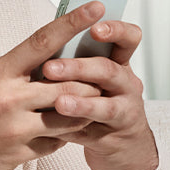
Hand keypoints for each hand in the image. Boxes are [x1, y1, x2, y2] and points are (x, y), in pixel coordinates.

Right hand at [0, 2, 108, 169]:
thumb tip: (23, 59)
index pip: (41, 41)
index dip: (72, 22)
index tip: (96, 7)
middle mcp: (8, 100)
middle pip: (68, 83)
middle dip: (88, 79)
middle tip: (98, 76)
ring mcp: (16, 130)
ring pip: (70, 115)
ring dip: (81, 109)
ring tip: (83, 105)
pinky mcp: (19, 155)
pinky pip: (54, 142)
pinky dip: (58, 136)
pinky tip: (50, 132)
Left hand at [40, 18, 157, 169]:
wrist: (121, 141)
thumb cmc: (99, 97)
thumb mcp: (93, 74)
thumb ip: (76, 58)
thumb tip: (42, 44)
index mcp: (119, 62)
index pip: (128, 39)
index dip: (115, 31)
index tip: (94, 28)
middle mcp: (125, 85)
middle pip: (108, 71)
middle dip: (79, 68)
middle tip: (50, 68)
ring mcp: (123, 112)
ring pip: (106, 107)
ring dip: (80, 104)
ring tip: (59, 103)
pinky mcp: (111, 138)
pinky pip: (90, 133)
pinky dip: (71, 130)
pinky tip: (52, 128)